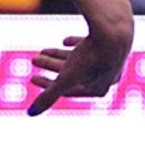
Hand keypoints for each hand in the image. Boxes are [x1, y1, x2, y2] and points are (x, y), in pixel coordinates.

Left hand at [27, 0, 133, 115]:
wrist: (113, 32)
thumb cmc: (90, 58)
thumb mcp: (66, 78)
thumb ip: (49, 95)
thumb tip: (31, 114)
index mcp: (98, 89)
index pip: (68, 91)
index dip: (48, 86)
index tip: (32, 79)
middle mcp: (107, 77)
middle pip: (73, 74)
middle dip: (51, 67)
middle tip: (34, 60)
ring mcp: (110, 59)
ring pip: (79, 59)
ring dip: (59, 56)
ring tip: (42, 50)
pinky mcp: (110, 43)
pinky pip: (90, 46)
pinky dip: (76, 44)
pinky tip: (65, 41)